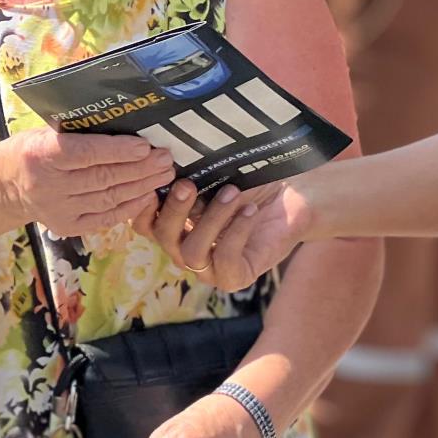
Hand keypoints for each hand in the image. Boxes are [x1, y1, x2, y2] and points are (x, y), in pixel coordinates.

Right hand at [0, 130, 173, 236]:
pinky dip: (129, 207)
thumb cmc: (31, 150)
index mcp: (41, 154)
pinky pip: (105, 218)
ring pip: (108, 198)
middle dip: (140, 168)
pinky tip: (147, 195)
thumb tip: (126, 122)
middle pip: (103, 177)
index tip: (146, 146)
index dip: (119, 150)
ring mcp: (57, 210)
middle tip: (166, 158)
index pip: (86, 153)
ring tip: (163, 174)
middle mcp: (48, 185)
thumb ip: (79, 132)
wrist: (3, 186)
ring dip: (141, 186)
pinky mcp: (65, 227)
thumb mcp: (45, 132)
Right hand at [135, 178, 308, 290]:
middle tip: (187, 184)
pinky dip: (236, 233)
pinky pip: (225, 261)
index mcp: (176, 223)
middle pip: (163, 238)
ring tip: (232, 192)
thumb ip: (193, 173)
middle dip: (173, 210)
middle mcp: (186, 248)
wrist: (295, 194)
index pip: (144, 223)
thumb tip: (168, 160)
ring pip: (191, 253)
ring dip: (211, 219)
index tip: (152, 181)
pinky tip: (249, 211)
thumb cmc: (254, 179)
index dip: (142, 207)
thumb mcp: (220, 172)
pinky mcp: (236, 277)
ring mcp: (210, 267)